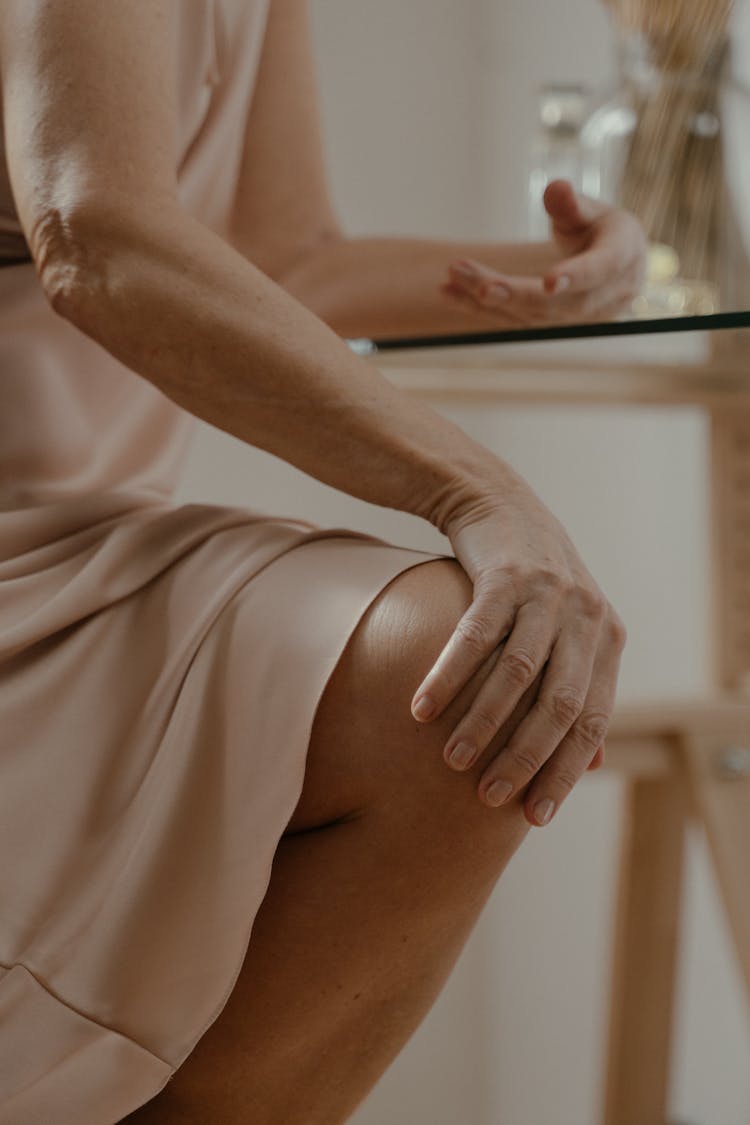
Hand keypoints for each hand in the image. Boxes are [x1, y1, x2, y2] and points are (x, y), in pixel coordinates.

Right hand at [411, 465, 625, 826]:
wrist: (501, 506)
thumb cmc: (534, 583)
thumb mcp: (571, 632)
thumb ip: (583, 691)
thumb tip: (594, 764)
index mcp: (607, 639)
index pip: (593, 721)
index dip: (563, 772)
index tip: (533, 816)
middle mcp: (585, 617)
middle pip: (559, 706)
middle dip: (524, 759)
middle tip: (487, 797)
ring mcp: (546, 594)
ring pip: (517, 675)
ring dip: (483, 724)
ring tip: (453, 762)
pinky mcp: (505, 575)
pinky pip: (475, 637)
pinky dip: (448, 676)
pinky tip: (421, 709)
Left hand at [442, 179, 646, 325]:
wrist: (616, 270)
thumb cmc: (605, 232)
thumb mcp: (597, 211)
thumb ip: (574, 204)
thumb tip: (556, 189)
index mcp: (619, 261)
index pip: (597, 272)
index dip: (575, 277)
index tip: (551, 282)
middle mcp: (598, 298)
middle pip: (553, 302)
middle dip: (512, 293)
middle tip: (474, 281)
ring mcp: (571, 319)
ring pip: (526, 314)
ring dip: (485, 298)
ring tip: (451, 277)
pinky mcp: (546, 325)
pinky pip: (511, 319)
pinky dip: (478, 306)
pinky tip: (449, 291)